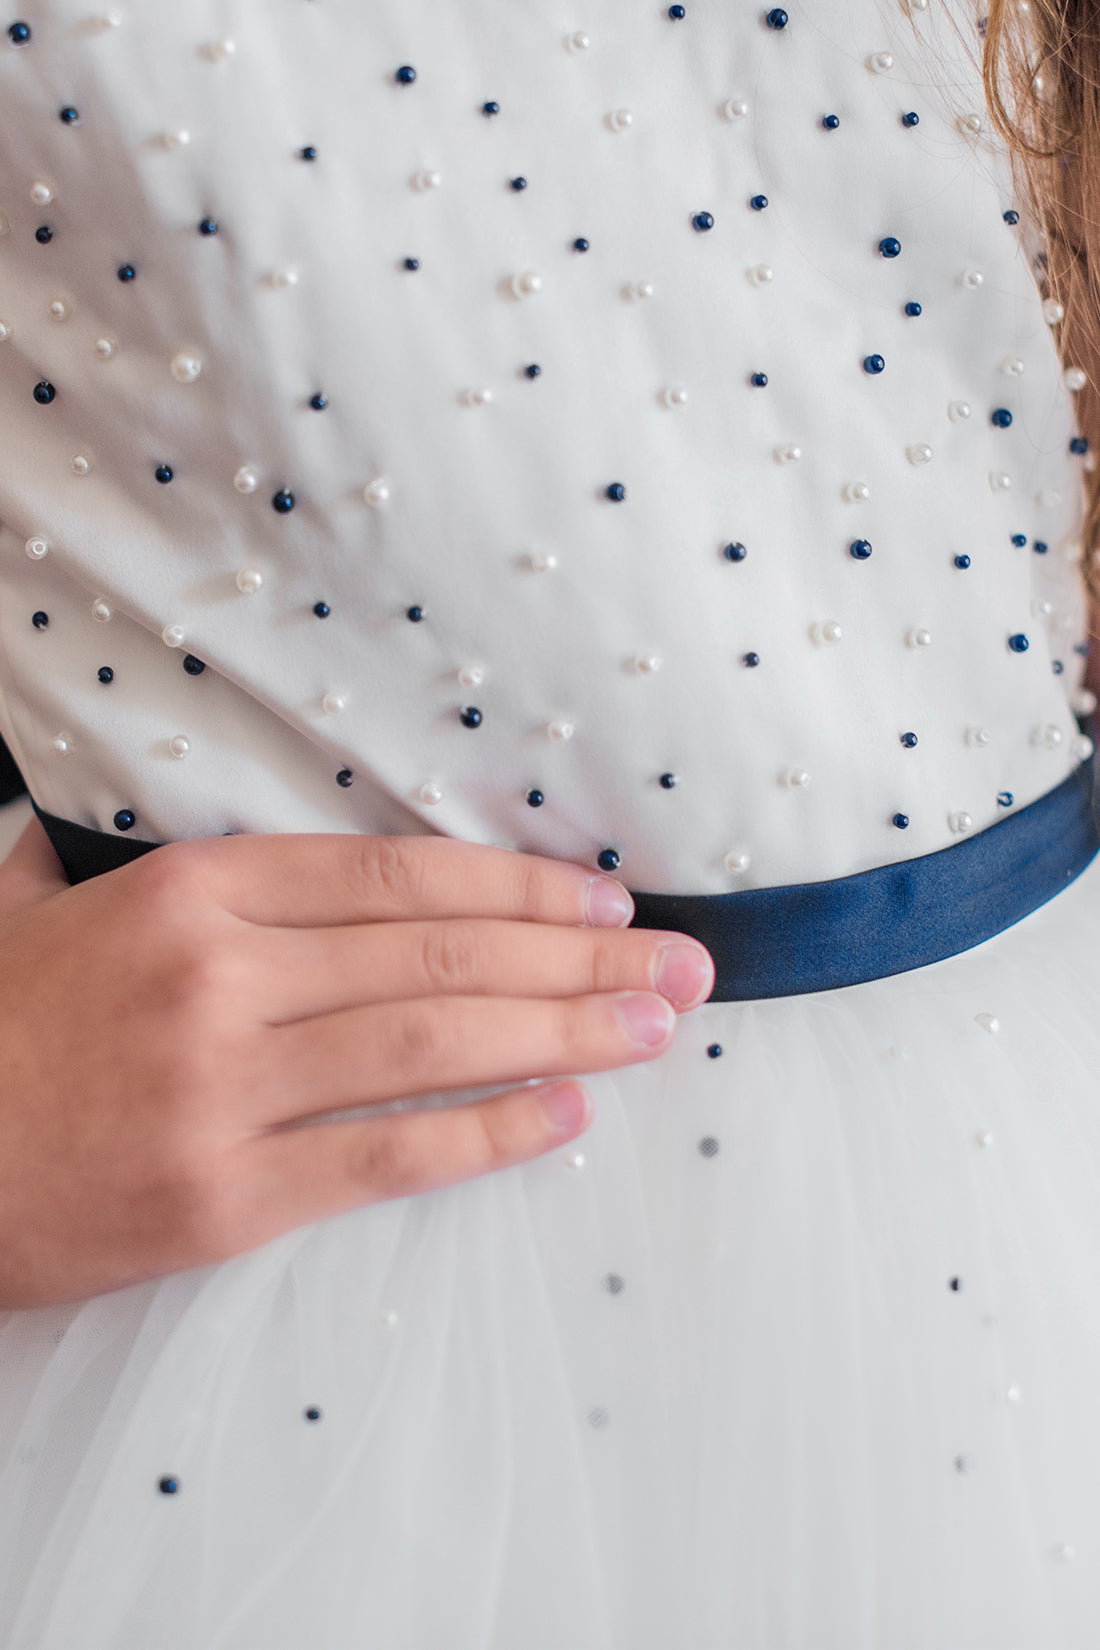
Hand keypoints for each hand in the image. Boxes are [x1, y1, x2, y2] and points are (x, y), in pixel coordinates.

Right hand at [0, 821, 713, 1307]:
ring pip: (432, 1046)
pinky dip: (487, 1135)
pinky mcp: (222, 1199)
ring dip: (564, 1035)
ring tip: (655, 1029)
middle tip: (680, 964)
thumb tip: (254, 853)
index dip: (514, 888)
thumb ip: (172, 878)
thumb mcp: (64, 911)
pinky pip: (384, 1157)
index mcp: (192, 894)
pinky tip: (566, 1116)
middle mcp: (221, 977)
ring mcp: (224, 1090)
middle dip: (577, 959)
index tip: (601, 900)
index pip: (395, 878)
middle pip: (438, 956)